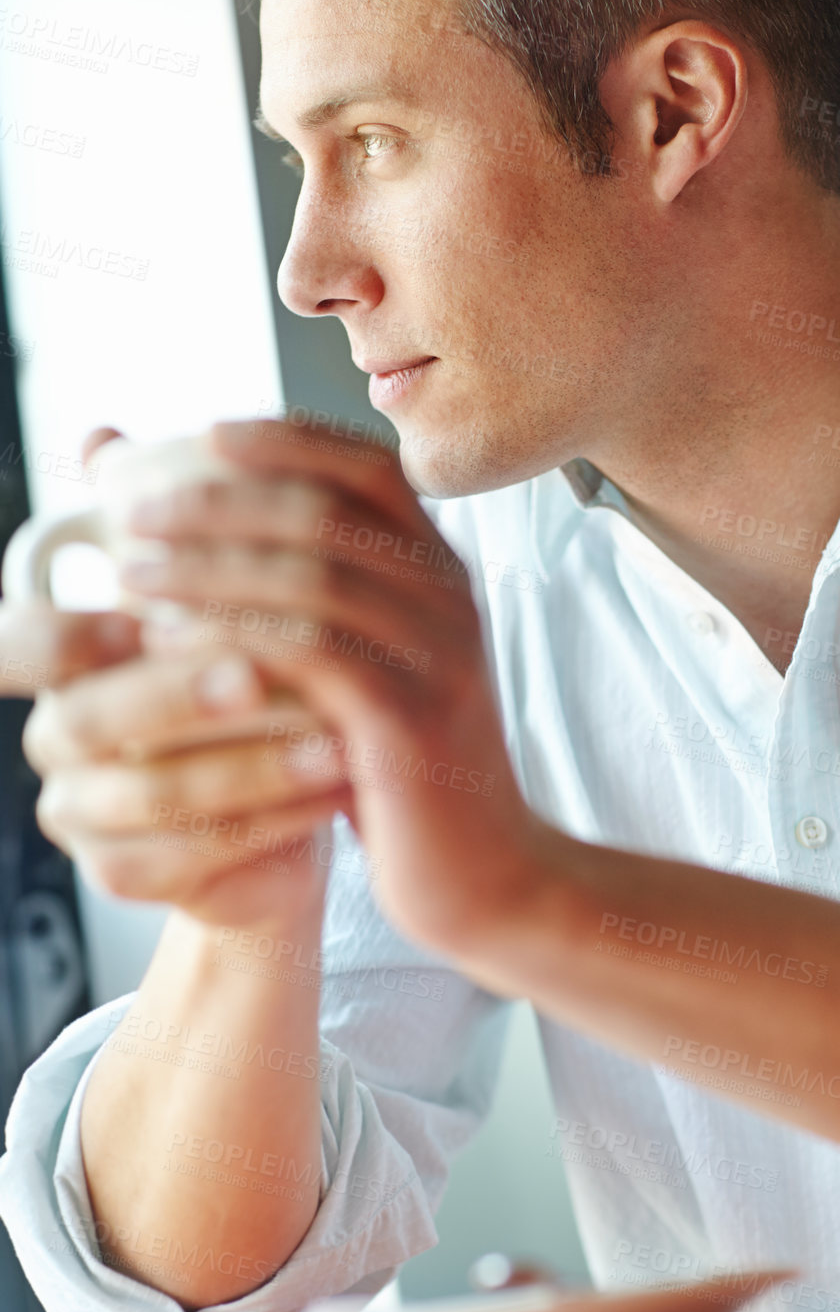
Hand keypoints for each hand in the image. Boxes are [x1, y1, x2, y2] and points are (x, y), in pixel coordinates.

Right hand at [0, 427, 351, 933]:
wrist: (287, 798)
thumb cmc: (257, 682)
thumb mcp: (223, 599)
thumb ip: (178, 527)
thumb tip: (102, 437)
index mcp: (60, 664)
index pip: (17, 643)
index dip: (67, 632)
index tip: (148, 605)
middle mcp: (58, 736)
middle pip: (87, 718)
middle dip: (175, 694)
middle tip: (258, 674)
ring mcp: (87, 813)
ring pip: (151, 795)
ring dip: (251, 764)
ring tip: (336, 738)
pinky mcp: (130, 873)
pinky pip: (192, 859)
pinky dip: (273, 823)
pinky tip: (336, 789)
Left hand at [115, 416, 561, 973]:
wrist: (488, 874)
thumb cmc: (406, 769)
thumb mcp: (370, 668)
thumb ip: (311, 606)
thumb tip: (203, 547)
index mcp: (441, 570)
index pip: (367, 466)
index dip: (283, 440)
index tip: (201, 434)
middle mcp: (449, 596)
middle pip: (327, 509)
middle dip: (218, 499)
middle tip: (131, 510)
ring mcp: (437, 655)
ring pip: (314, 574)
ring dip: (208, 566)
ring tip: (130, 573)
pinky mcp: (412, 718)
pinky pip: (313, 654)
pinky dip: (232, 638)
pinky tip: (170, 643)